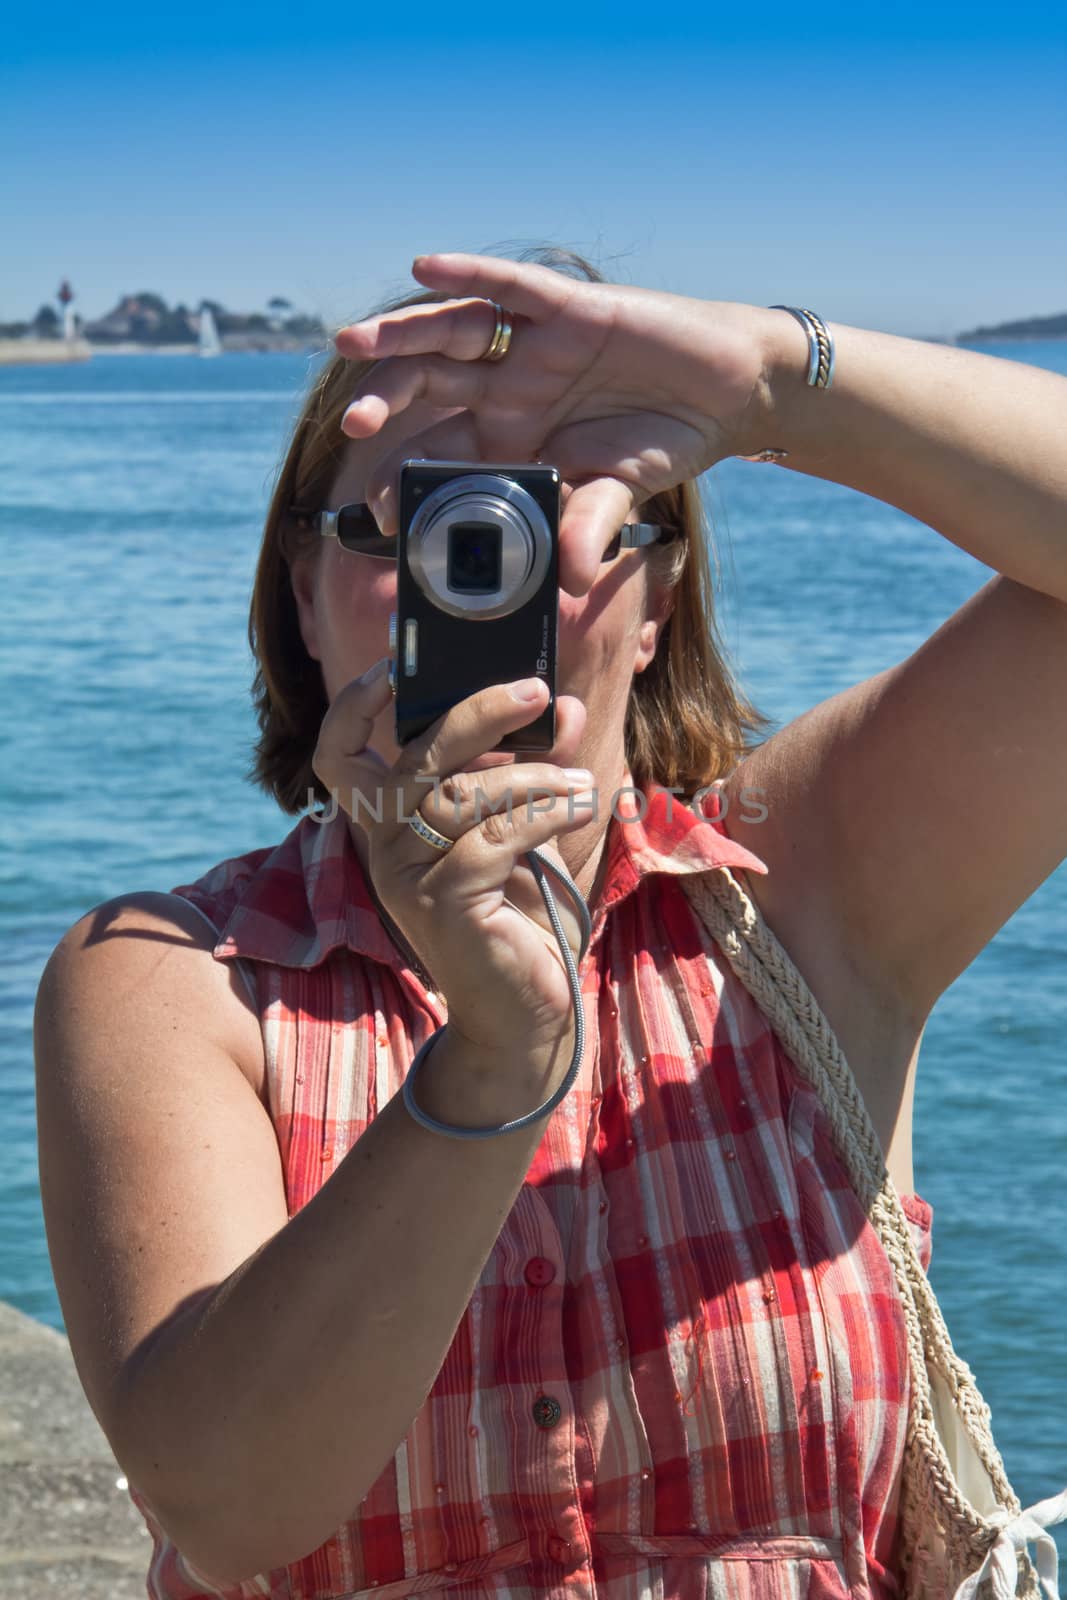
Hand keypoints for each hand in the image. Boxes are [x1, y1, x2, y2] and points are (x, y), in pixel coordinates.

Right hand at [311, 662, 591, 1062]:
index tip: (399, 663)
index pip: (339, 757)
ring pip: (461, 794)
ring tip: (582, 783)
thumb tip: (565, 706)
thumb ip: (536, 769)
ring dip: (534, 775)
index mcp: (389, 825)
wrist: (526, 1014)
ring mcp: (408, 879)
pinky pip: (494, 837)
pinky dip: (545, 813)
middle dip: (477, 712)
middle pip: (413, 757)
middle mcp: (384, 848)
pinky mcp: (444, 906)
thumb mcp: (527, 830)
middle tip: (538, 691)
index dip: (354, 706)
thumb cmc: (522, 919)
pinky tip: (581, 810)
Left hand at [335, 252, 779, 595]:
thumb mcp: (620, 493)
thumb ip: (587, 528)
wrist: (724, 393)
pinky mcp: (568, 308)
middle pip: (428, 387)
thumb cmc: (663, 443)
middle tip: (350, 426)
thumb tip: (572, 582)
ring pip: (451, 333)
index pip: (439, 456)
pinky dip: (470, 274)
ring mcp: (532, 345)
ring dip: (400, 336)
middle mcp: (508, 388)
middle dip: (385, 403)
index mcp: (508, 440)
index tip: (380, 509)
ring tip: (351, 344)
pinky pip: (510, 286)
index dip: (404, 477)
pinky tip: (426, 269)